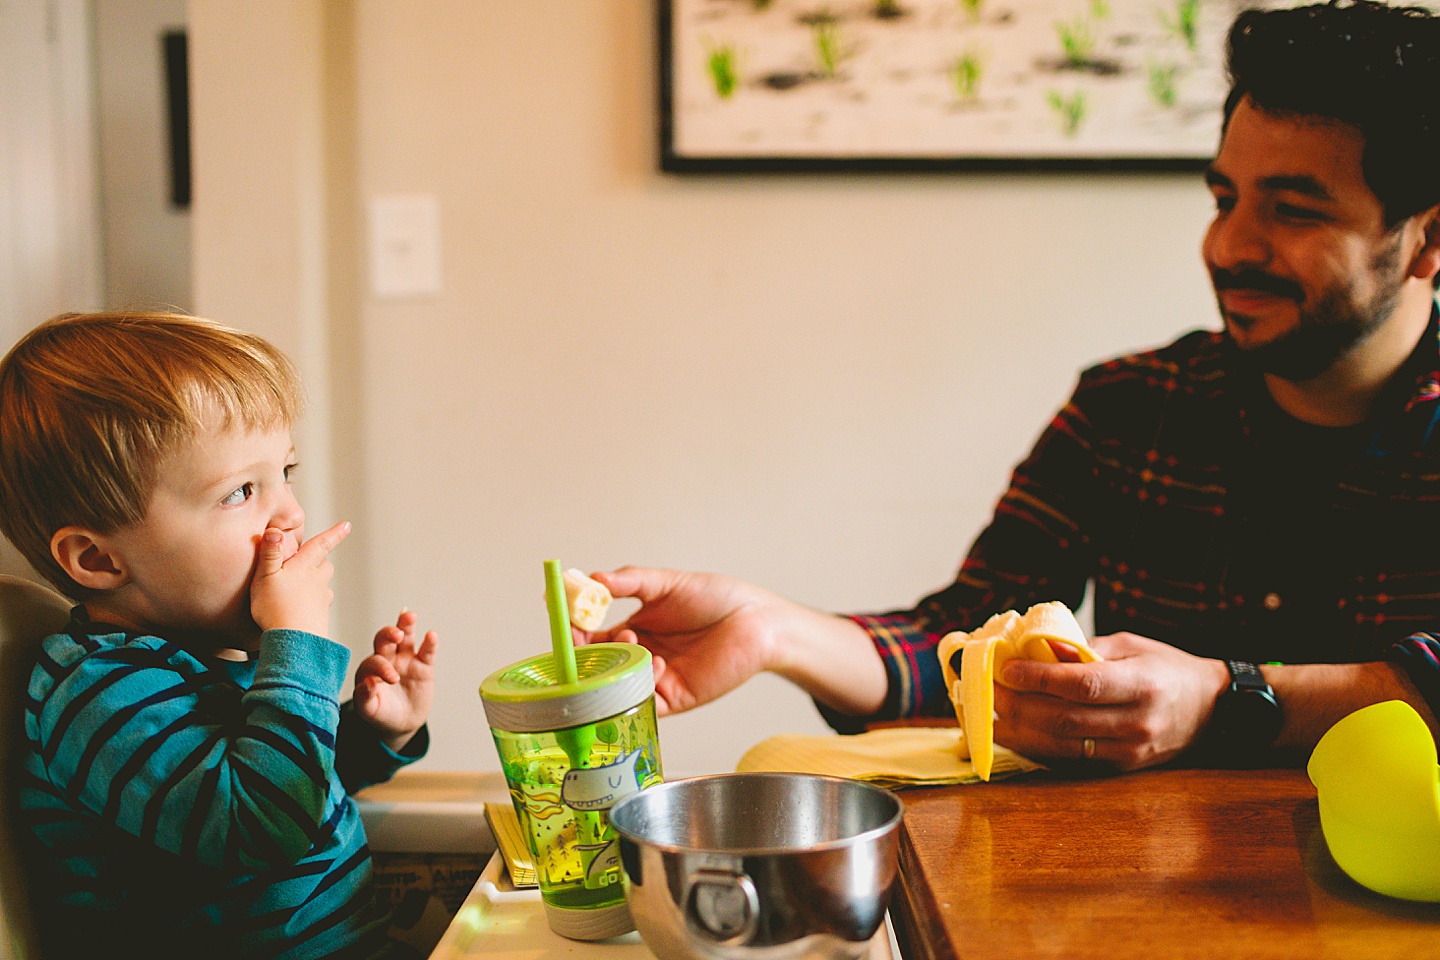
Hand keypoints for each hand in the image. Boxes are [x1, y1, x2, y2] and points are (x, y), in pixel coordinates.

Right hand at [250, 521, 349, 636]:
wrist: (294, 642)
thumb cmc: (275, 609)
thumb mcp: (265, 577)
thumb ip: (269, 553)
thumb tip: (274, 530)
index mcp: (304, 567)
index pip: (321, 544)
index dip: (334, 534)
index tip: (347, 525)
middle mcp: (317, 581)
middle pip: (324, 565)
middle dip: (318, 560)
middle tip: (307, 560)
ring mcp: (321, 600)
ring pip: (323, 584)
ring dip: (315, 581)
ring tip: (300, 585)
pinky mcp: (321, 616)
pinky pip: (320, 603)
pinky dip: (312, 601)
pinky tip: (299, 608)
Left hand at [354, 610, 438, 751]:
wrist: (401, 722)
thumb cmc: (381, 713)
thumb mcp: (369, 710)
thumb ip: (364, 698)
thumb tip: (366, 683)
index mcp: (370, 669)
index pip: (374, 661)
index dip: (382, 667)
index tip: (392, 679)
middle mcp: (387, 659)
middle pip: (385, 639)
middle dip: (389, 633)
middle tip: (395, 635)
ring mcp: (405, 660)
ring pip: (405, 637)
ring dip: (406, 625)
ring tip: (409, 616)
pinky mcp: (424, 666)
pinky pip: (427, 652)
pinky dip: (430, 643)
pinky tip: (431, 635)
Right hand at [587, 567, 786, 715]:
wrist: (756, 620)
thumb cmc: (717, 599)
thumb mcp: (667, 583)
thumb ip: (629, 581)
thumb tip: (592, 578)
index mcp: (636, 628)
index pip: (592, 636)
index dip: (575, 629)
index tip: (566, 617)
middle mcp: (642, 656)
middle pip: (598, 664)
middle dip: (586, 653)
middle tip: (582, 638)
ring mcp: (656, 679)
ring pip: (616, 685)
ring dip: (615, 665)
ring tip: (631, 638)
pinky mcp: (674, 699)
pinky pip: (645, 701)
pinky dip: (642, 684)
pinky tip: (655, 662)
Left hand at [993, 632, 1229, 771]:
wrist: (1212, 710)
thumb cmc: (1168, 669)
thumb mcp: (1131, 644)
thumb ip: (1084, 648)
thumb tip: (1035, 647)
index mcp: (1143, 685)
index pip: (1082, 684)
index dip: (1039, 677)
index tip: (1006, 667)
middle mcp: (1137, 723)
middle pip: (1064, 719)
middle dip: (1017, 705)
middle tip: (986, 689)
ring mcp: (1130, 751)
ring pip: (1062, 746)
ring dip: (1018, 732)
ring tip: (988, 714)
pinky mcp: (1121, 768)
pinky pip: (1069, 760)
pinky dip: (1036, 748)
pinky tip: (1012, 734)